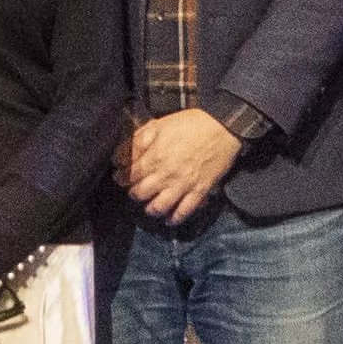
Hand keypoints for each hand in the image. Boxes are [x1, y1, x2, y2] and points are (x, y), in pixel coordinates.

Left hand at [118, 105, 244, 226]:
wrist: (223, 127)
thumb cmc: (191, 123)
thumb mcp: (159, 124)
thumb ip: (139, 139)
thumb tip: (123, 153)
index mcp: (154, 157)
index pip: (130, 175)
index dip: (121, 177)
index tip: (119, 177)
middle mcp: (166, 175)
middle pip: (141, 194)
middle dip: (134, 194)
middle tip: (135, 191)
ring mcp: (183, 186)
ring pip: (159, 208)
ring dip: (150, 209)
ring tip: (150, 206)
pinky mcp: (199, 191)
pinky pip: (184, 212)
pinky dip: (174, 219)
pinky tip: (169, 219)